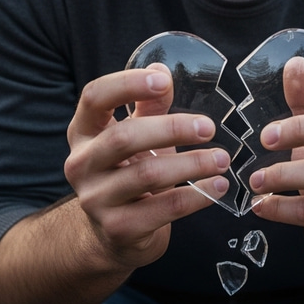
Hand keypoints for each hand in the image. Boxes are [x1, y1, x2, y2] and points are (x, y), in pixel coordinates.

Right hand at [64, 63, 229, 271]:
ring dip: (192, 164)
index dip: (127, 84)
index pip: (94, 97)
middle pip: (124, 138)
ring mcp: (96, 200)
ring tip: (222, 159)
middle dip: (172, 129)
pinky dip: (196, 196)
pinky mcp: (118, 229)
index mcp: (84, 131)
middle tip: (208, 127)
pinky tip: (217, 187)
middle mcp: (81, 164)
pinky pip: (163, 209)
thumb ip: (149, 106)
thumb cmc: (129, 171)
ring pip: (148, 175)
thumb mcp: (136, 135)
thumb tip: (163, 68)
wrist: (113, 234)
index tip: (164, 81)